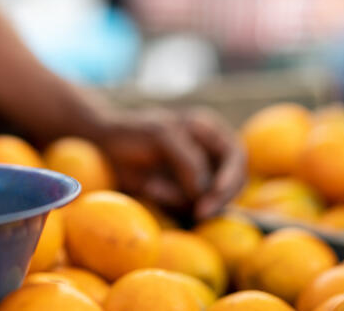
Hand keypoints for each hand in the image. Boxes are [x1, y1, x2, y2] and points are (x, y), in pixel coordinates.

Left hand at [97, 106, 245, 219]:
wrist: (107, 144)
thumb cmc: (135, 131)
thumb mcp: (162, 135)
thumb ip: (187, 159)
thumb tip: (205, 191)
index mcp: (209, 131)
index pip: (236, 156)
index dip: (232, 176)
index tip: (217, 192)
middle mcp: (209, 154)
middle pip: (233, 183)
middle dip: (217, 198)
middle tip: (199, 212)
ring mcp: (198, 175)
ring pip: (210, 198)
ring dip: (185, 199)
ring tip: (152, 186)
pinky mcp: (184, 193)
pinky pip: (187, 205)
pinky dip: (171, 201)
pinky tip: (149, 188)